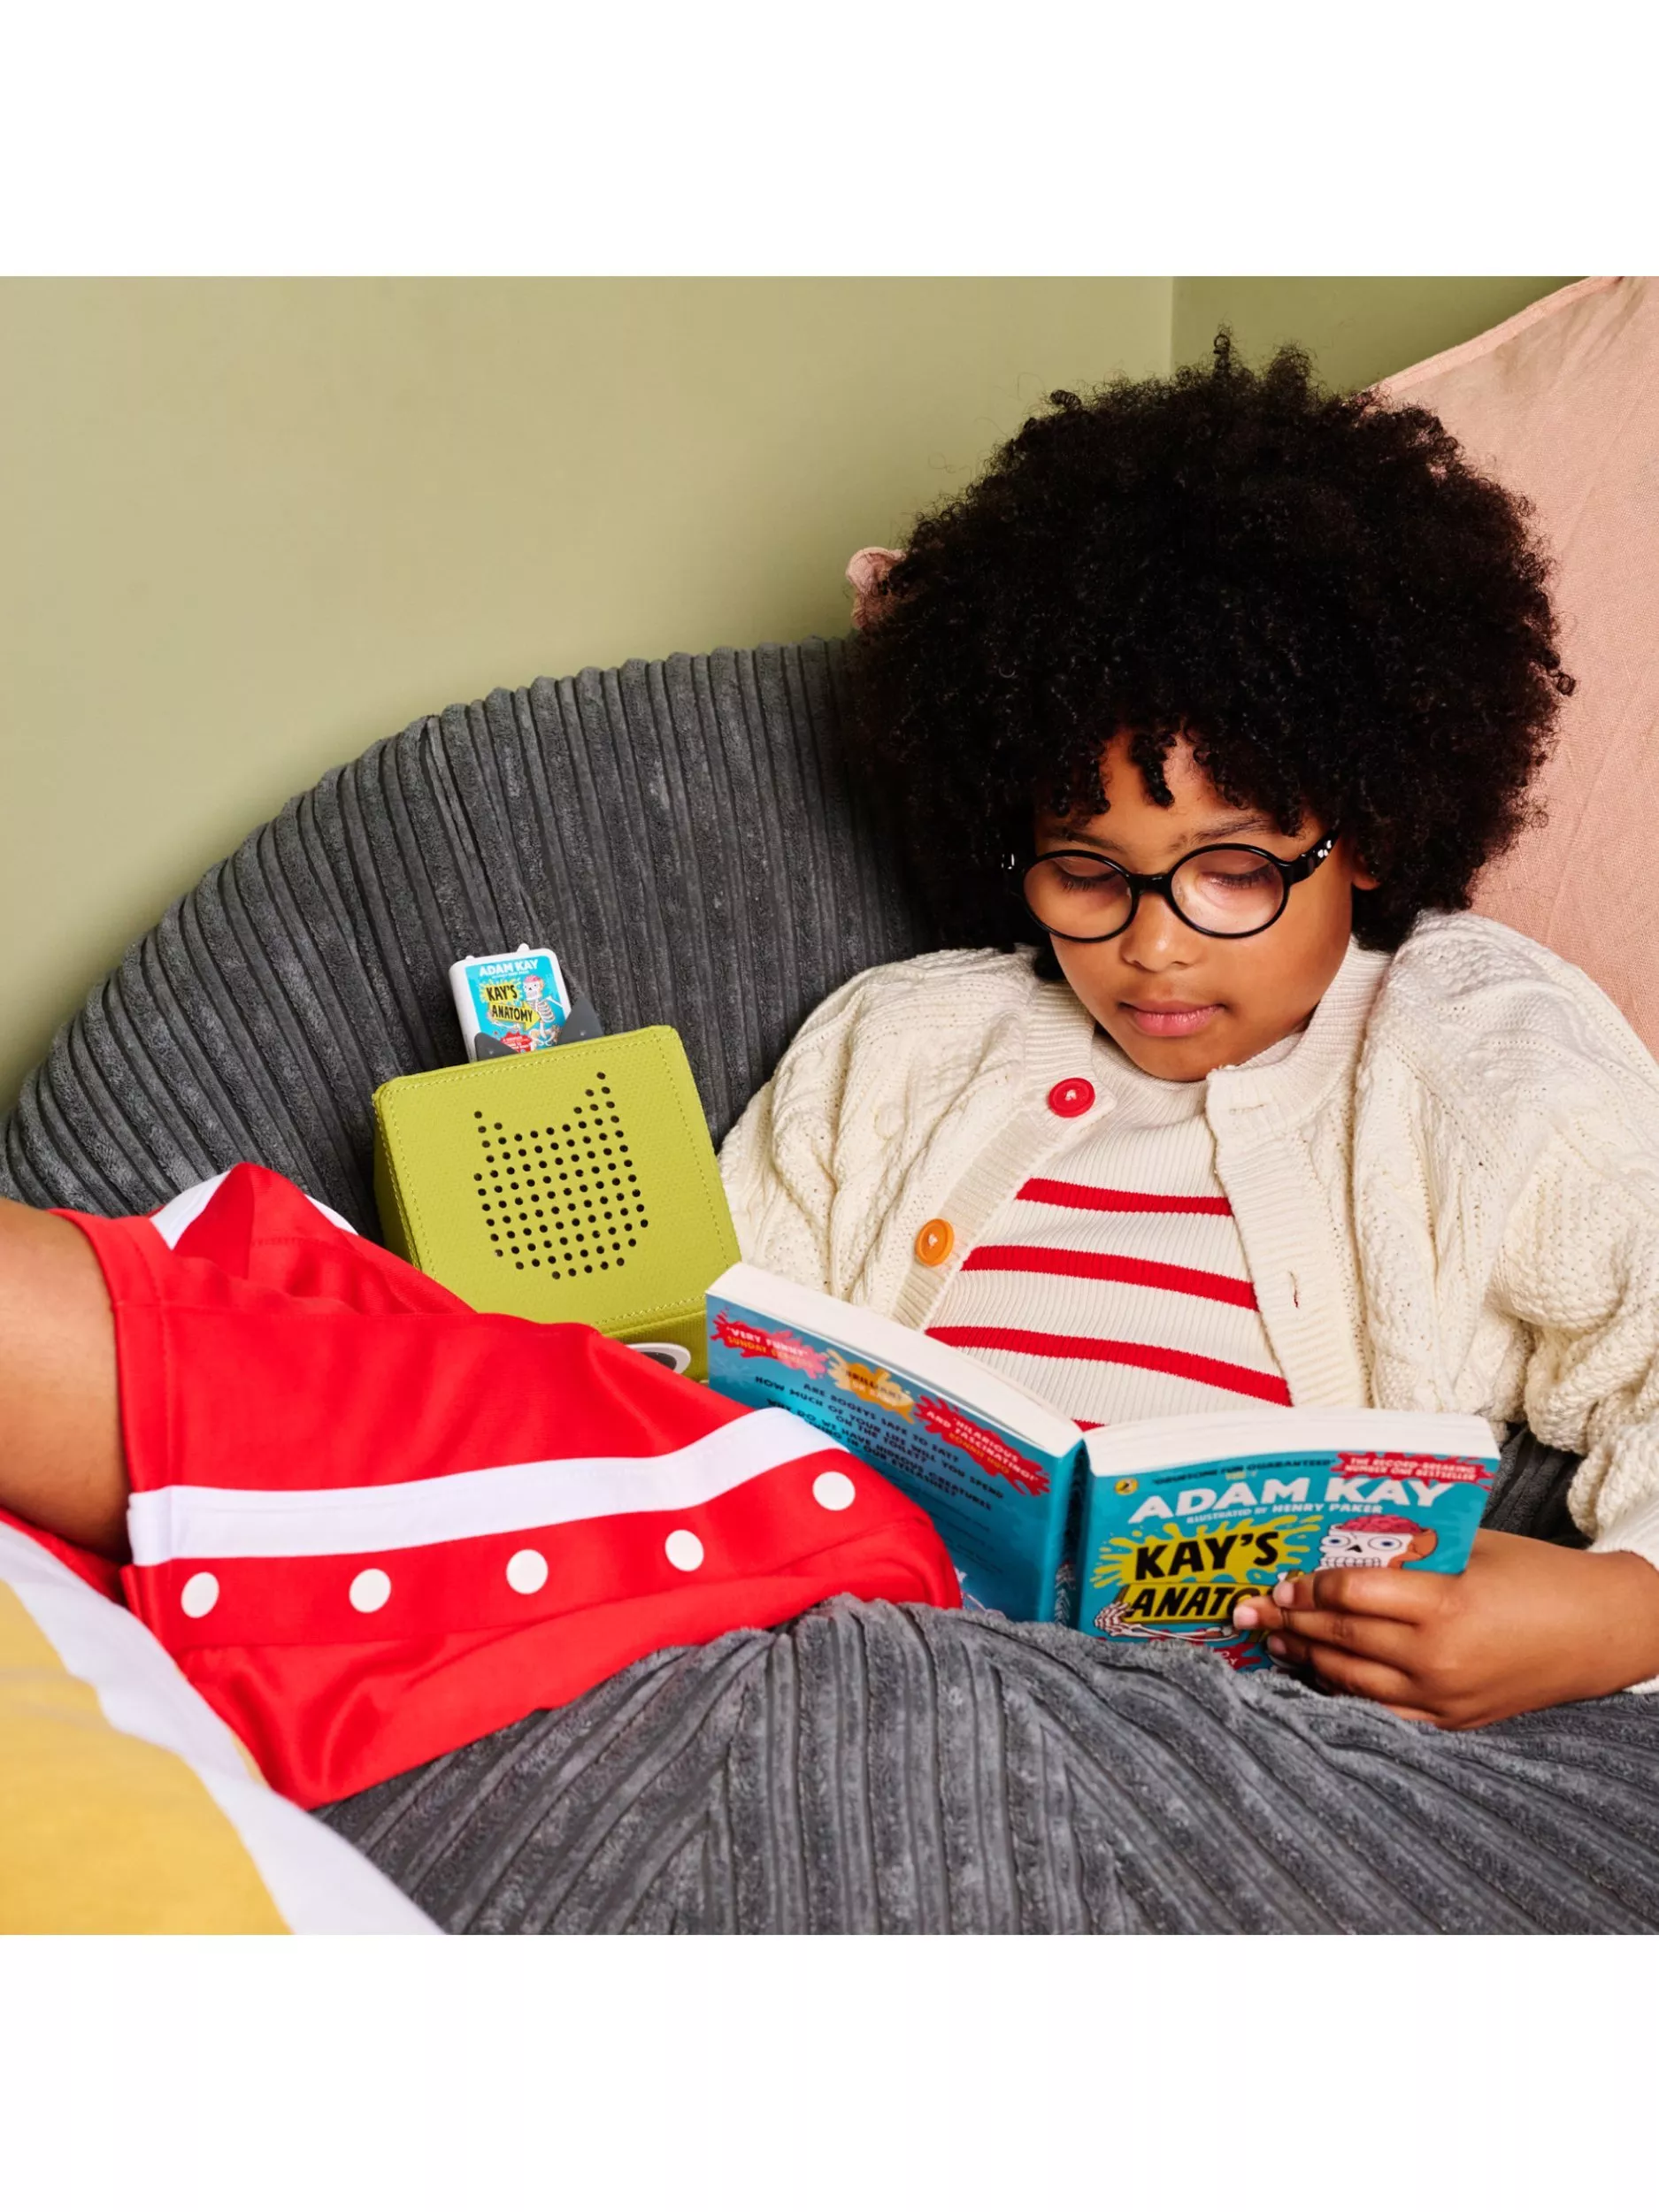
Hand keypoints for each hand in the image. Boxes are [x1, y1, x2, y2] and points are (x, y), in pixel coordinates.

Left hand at [1231, 1530, 1658, 1727]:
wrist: (1599, 1634)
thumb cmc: (1537, 1577)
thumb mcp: (1473, 1549)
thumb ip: (1411, 1552)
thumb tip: (1345, 1547)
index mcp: (1444, 1604)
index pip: (1351, 1593)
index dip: (1309, 1587)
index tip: (1282, 1580)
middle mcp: (1437, 1657)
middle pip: (1341, 1638)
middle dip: (1289, 1623)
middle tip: (1252, 1611)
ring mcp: (1442, 1697)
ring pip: (1350, 1681)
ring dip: (1305, 1659)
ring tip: (1274, 1642)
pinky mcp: (1450, 1722)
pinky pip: (1379, 1712)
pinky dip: (1341, 1693)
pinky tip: (1317, 1675)